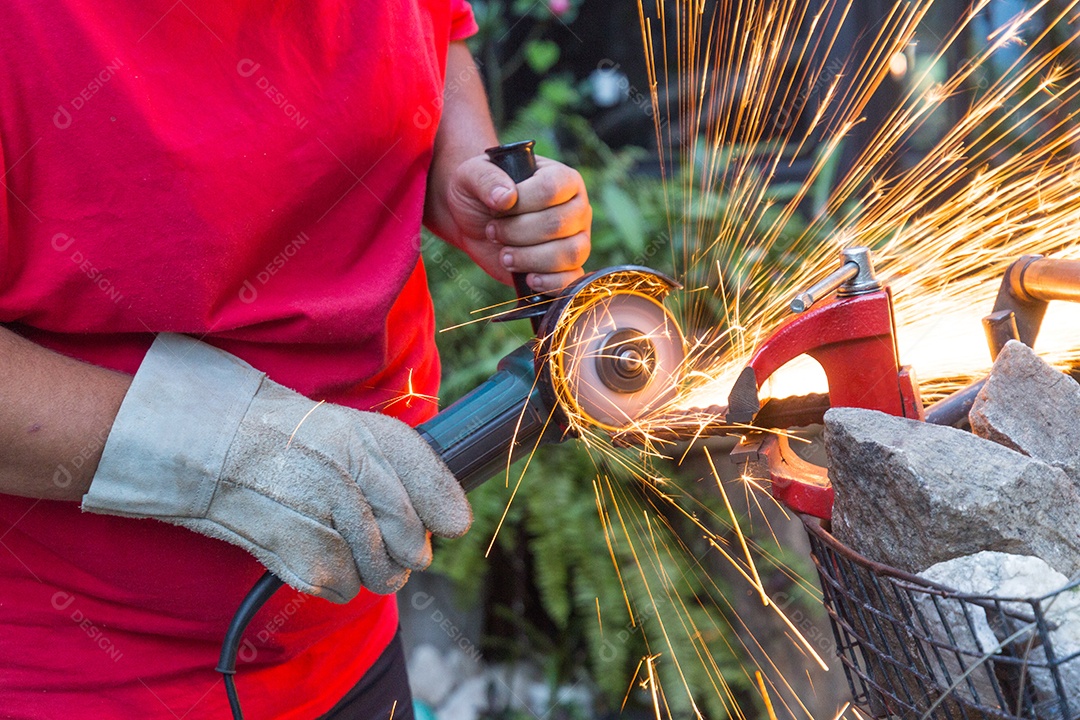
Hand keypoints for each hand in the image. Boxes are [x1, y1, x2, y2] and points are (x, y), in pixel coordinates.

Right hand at [83, 334, 470, 602]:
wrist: (220, 450)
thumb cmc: (297, 440)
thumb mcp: (361, 432)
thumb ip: (415, 469)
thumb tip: (457, 523)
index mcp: (375, 444)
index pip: (440, 503)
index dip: (441, 515)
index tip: (439, 520)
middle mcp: (356, 482)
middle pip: (417, 548)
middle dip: (407, 548)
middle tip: (376, 530)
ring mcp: (329, 524)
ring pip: (386, 577)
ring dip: (372, 567)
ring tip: (343, 538)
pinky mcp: (304, 561)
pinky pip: (346, 590)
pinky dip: (336, 579)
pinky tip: (316, 548)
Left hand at [445, 154, 591, 292]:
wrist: (474, 222)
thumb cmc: (479, 193)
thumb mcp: (472, 175)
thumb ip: (486, 180)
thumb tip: (505, 198)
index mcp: (563, 179)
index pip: (551, 189)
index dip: (521, 204)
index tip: (496, 209)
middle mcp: (576, 209)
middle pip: (558, 224)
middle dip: (518, 232)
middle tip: (493, 232)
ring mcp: (576, 239)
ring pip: (570, 253)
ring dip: (530, 258)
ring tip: (504, 256)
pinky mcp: (567, 267)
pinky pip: (572, 279)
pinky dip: (550, 282)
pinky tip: (528, 279)